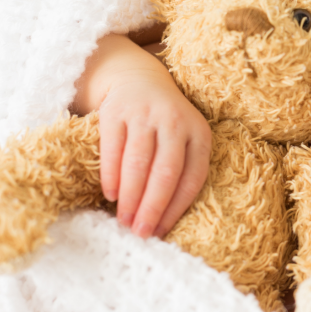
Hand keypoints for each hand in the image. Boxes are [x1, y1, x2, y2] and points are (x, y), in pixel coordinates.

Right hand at [97, 68, 211, 238]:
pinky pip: (113, 148)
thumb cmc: (164, 124)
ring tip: (124, 221)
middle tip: (140, 233)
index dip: (176, 208)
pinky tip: (111, 195)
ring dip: (131, 197)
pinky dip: (112, 175)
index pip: (192, 178)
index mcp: (199, 133)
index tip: (160, 232)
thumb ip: (181, 171)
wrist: (139, 78)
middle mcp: (175, 121)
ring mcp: (145, 114)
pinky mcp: (117, 111)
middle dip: (152, 207)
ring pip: (139, 163)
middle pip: (166, 172)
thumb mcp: (184, 139)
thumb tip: (163, 221)